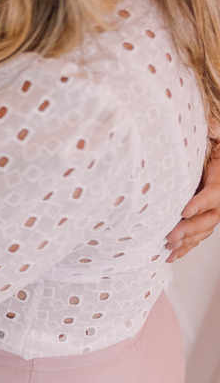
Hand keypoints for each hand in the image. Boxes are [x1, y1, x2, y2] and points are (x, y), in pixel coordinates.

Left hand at [167, 119, 219, 262]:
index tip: (184, 210)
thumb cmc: (209, 147)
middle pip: (210, 217)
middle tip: (170, 236)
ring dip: (186, 241)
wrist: (211, 159)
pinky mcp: (202, 219)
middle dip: (190, 228)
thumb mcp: (215, 137)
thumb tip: (213, 127)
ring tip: (168, 247)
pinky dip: (185, 247)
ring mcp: (212, 211)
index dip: (201, 202)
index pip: (215, 193)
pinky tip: (171, 255)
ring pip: (203, 230)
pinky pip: (197, 237)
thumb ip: (215, 132)